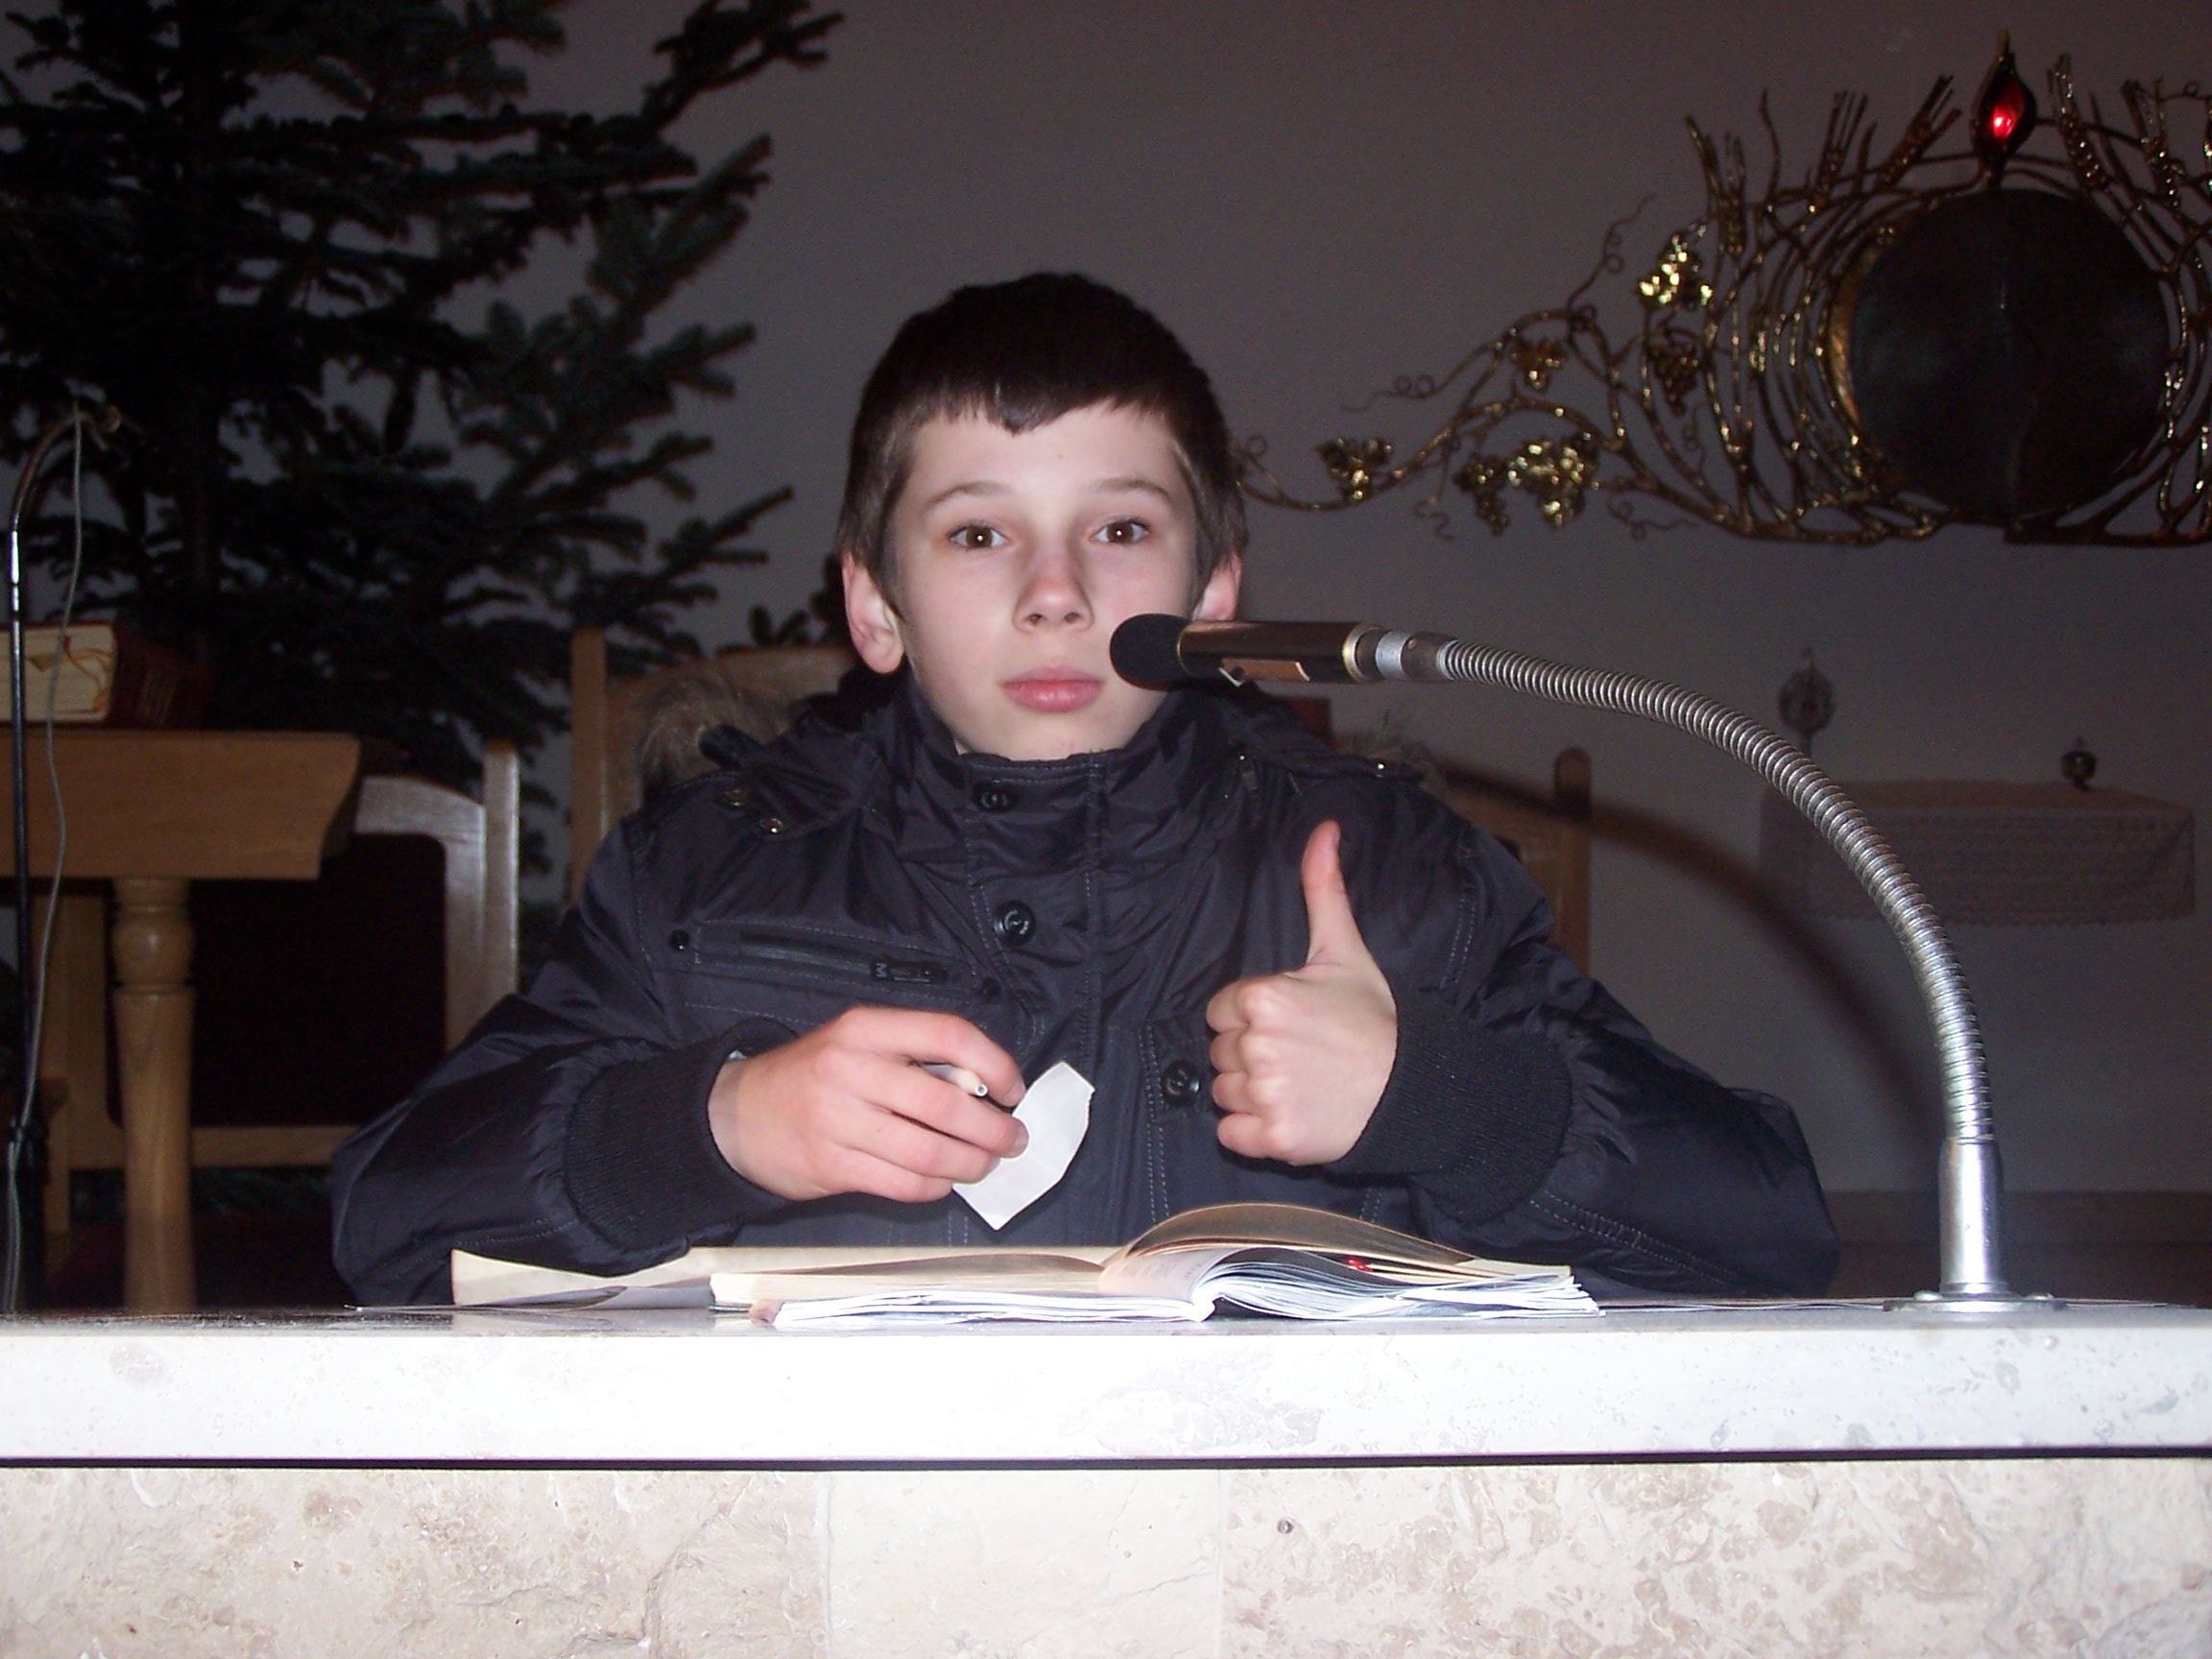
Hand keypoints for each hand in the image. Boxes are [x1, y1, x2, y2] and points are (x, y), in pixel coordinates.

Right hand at [708, 1008, 1027, 1203]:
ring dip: (970, 1163)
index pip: (949, 1034)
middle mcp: (852, 1069)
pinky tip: (942, 1180)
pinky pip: (903, 1183)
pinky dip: (934, 1186)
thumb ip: (913, 1056)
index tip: (1014, 1089)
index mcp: (866, 1028)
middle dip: (993, 1129)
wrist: (736, 1114)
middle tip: (1012, 1139)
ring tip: (983, 1163)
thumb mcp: (857, 1043)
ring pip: (929, 1150)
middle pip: (946, 1104)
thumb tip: (984, 1088)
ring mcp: (838, 1120)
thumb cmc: (812, 1077)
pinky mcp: (830, 1166)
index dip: (995, 1064)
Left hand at [1206, 820, 1397, 1164]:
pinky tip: (1288, 1114)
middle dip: (1251, 1054)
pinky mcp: (1272, 1138)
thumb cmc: (1373, 1019)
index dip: (1251, 1017)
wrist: (1411, 1087)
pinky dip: (1251, 1132)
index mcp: (1263, 996)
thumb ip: (1322, 889)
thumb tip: (1323, 830)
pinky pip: (1230, 1134)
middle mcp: (1257, 1044)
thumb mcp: (1343, 950)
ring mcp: (1264, 1094)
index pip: (1221, 1010)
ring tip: (1296, 1084)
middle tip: (1298, 1055)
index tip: (1289, 1024)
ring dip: (1250, 1094)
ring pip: (1223, 1093)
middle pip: (1220, 1051)